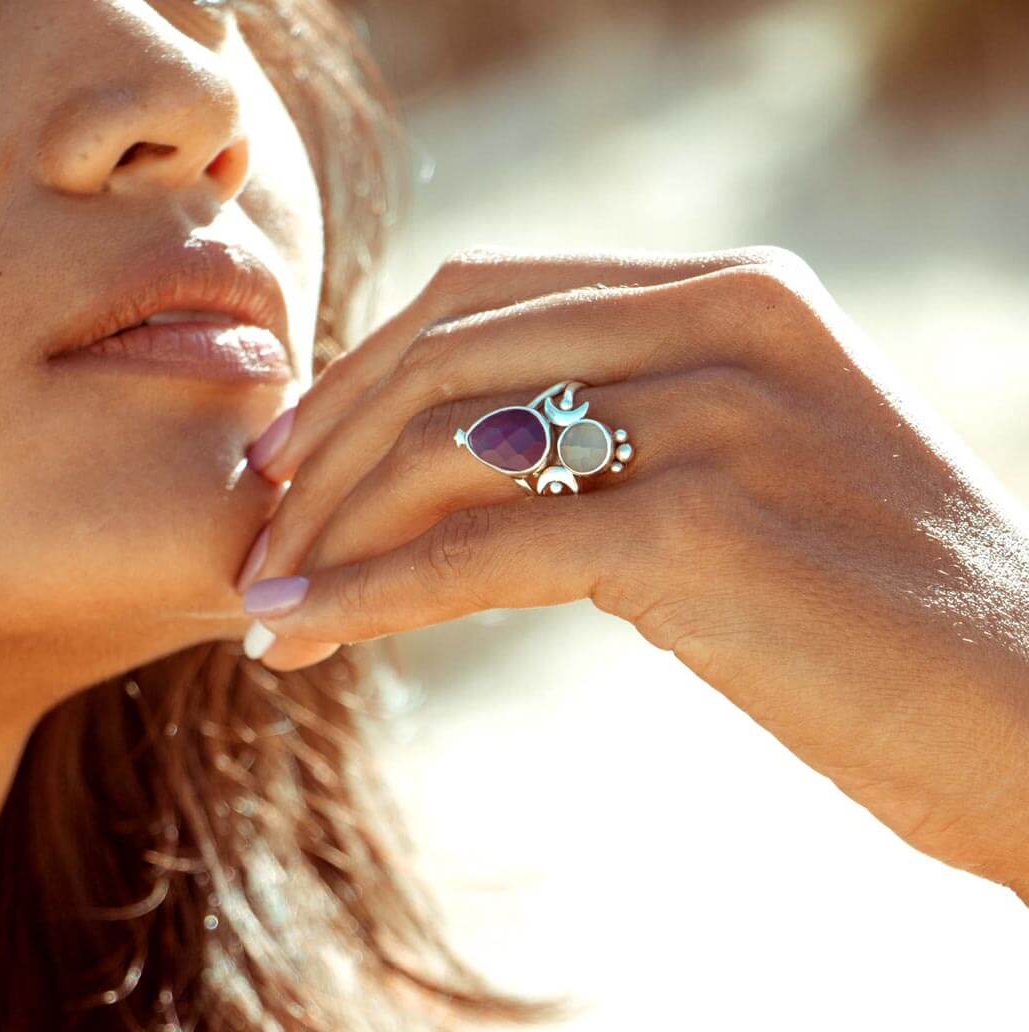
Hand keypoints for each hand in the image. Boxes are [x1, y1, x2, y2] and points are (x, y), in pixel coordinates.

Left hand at [236, 245, 1028, 900]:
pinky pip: (484, 548)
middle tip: (254, 530)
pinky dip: (373, 592)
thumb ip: (627, 440)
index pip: (489, 296)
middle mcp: (725, 321)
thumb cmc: (883, 608)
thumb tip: (470, 473)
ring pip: (448, 451)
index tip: (295, 454)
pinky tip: (302, 631)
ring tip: (265, 608)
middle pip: (446, 354)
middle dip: (325, 447)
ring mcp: (716, 413)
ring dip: (331, 530)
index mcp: (733, 293)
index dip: (366, 369)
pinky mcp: (702, 525)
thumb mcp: (749, 479)